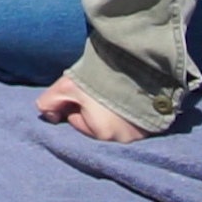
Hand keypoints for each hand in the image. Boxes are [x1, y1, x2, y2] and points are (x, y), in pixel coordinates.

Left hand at [34, 75, 152, 142]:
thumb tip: (47, 115)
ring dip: (112, 110)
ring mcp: (139, 133)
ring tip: (114, 90)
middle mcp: (122, 138)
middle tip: (100, 88)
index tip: (84, 89)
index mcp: (102, 132)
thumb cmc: (99, 76)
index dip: (76, 103)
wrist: (139, 62)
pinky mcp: (153, 125)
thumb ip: (48, 102)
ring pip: (114, 122)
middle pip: (96, 124)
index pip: (76, 120)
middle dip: (94, 109)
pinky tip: (128, 94)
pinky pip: (134, 121)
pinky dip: (129, 110)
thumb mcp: (66, 86)